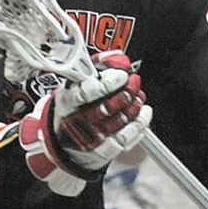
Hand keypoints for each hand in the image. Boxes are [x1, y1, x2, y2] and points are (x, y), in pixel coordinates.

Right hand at [19, 52, 150, 196]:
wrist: (64, 139)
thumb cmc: (74, 105)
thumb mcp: (77, 82)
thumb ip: (97, 65)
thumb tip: (118, 57)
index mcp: (68, 100)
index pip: (86, 93)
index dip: (107, 83)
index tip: (122, 74)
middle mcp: (77, 121)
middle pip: (105, 108)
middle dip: (125, 93)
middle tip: (134, 82)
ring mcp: (90, 138)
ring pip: (117, 124)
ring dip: (133, 108)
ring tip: (139, 96)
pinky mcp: (102, 151)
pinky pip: (124, 140)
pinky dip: (139, 125)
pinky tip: (144, 113)